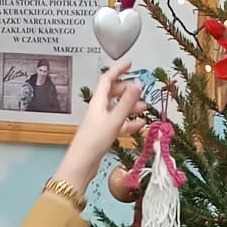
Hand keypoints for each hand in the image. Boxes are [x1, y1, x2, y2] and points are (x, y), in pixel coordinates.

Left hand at [54, 61, 145, 194]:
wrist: (82, 162)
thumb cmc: (94, 140)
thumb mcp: (114, 119)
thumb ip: (127, 102)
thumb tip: (138, 84)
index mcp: (98, 101)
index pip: (108, 79)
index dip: (118, 69)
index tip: (129, 63)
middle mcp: (99, 109)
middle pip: (114, 93)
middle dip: (128, 90)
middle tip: (141, 91)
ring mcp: (101, 121)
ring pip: (118, 108)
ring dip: (131, 107)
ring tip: (144, 108)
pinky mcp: (104, 133)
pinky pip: (119, 123)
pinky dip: (129, 122)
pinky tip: (139, 125)